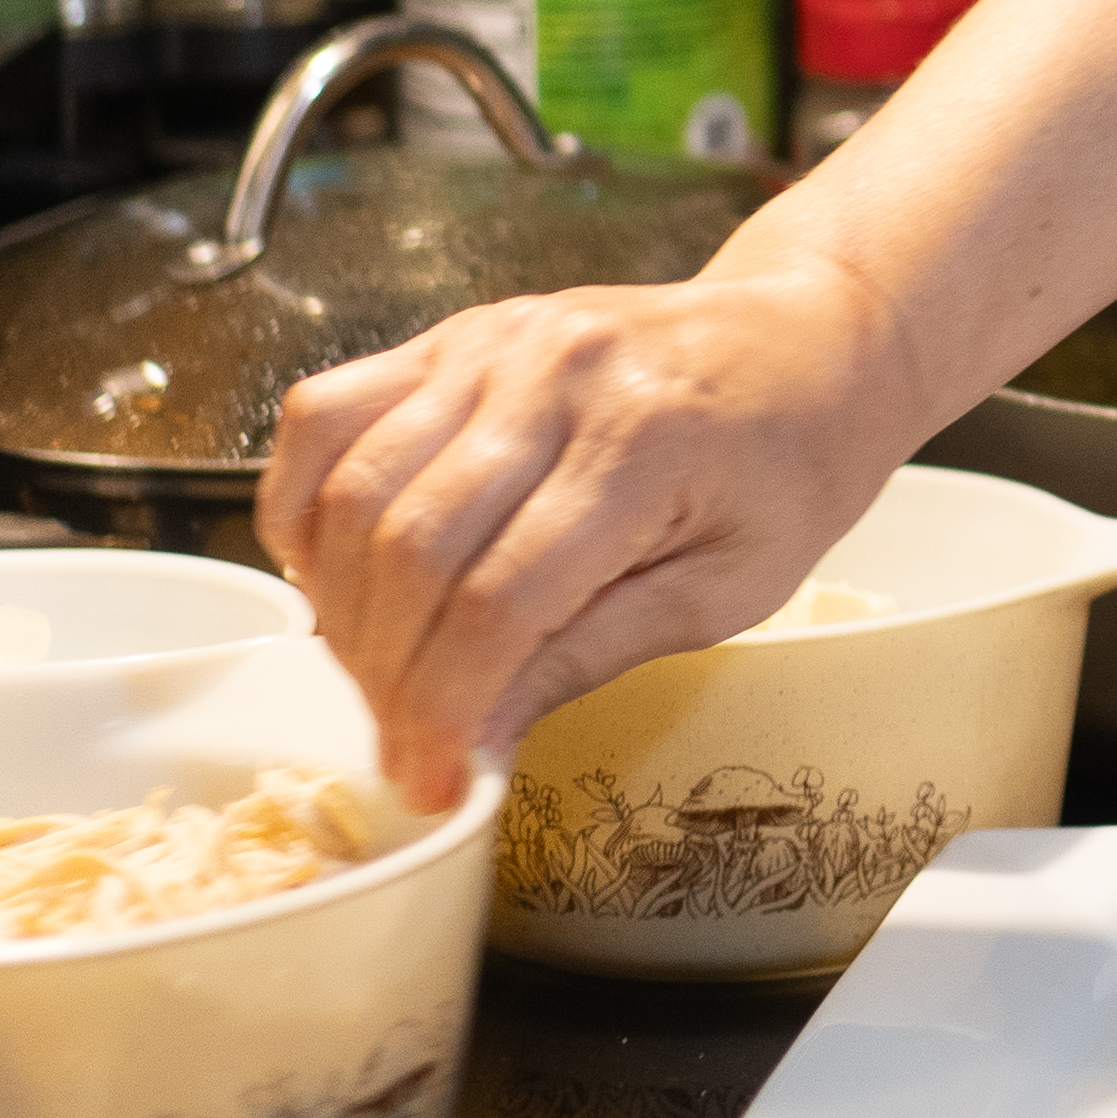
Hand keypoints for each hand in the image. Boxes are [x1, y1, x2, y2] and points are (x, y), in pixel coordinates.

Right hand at [258, 249, 927, 805]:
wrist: (812, 338)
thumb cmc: (792, 460)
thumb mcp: (731, 587)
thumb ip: (590, 656)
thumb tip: (468, 742)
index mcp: (644, 443)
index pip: (500, 602)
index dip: (445, 710)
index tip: (429, 783)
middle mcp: (556, 376)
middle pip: (411, 549)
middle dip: (387, 674)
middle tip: (403, 738)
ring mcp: (495, 343)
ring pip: (353, 487)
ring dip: (339, 603)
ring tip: (379, 669)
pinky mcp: (455, 334)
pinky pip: (327, 414)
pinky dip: (303, 504)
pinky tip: (337, 572)